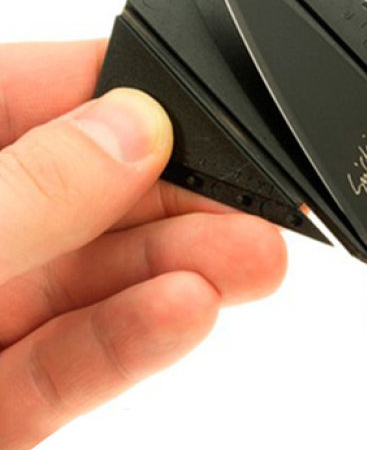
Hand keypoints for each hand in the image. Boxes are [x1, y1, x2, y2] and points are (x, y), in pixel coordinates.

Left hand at [0, 40, 285, 449]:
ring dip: (179, 265)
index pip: (31, 94)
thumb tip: (129, 130)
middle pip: (84, 191)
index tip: (205, 96)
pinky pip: (72, 361)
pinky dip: (136, 338)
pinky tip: (194, 311)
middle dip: (178, 193)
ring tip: (255, 260)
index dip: (121, 88)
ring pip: (91, 277)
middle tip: (256, 196)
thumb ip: (25, 193)